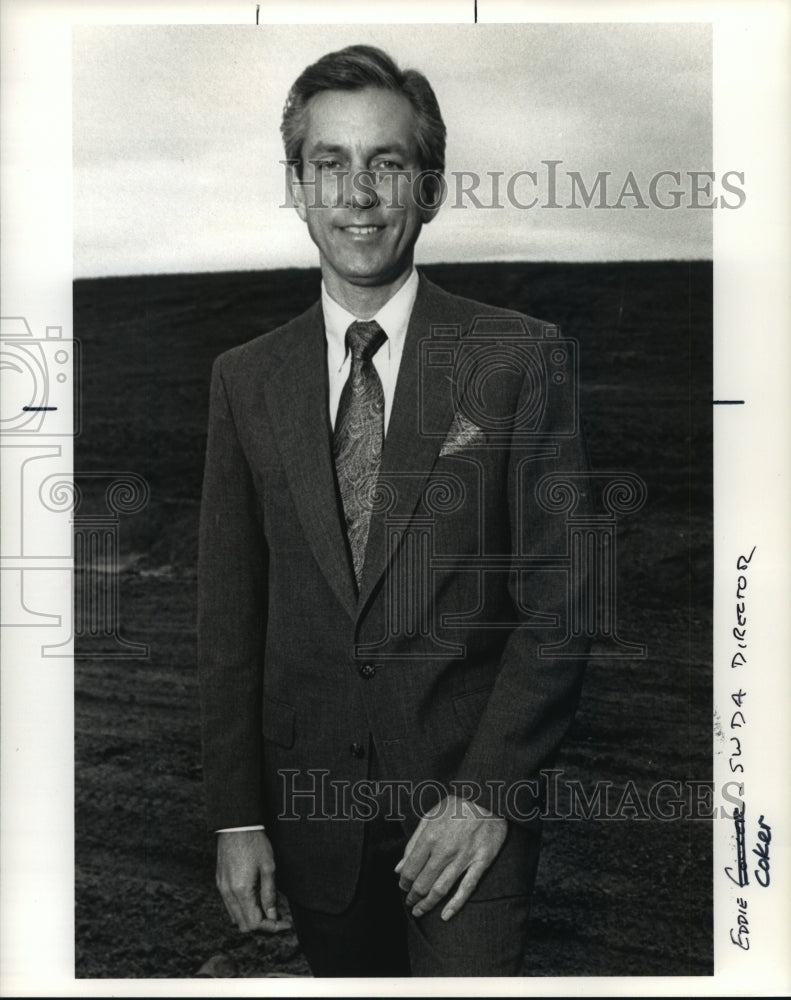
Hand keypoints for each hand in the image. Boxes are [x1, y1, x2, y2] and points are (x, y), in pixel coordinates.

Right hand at [216, 829, 291, 932]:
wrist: (236, 826)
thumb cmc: (254, 843)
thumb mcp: (268, 867)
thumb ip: (269, 894)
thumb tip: (272, 915)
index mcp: (241, 891)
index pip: (255, 923)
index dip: (272, 927)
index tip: (285, 923)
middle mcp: (228, 893)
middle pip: (244, 925)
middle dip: (262, 925)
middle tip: (278, 917)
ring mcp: (222, 889)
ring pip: (236, 917)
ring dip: (251, 918)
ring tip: (268, 908)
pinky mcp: (220, 882)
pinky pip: (230, 906)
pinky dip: (243, 909)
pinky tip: (255, 898)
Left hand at [395, 794, 507, 920]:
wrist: (487, 797)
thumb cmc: (456, 805)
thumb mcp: (430, 816)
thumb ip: (413, 842)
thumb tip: (398, 867)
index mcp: (430, 837)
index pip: (410, 869)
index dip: (403, 882)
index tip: (402, 887)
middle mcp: (444, 850)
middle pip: (423, 883)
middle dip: (413, 896)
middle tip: (410, 903)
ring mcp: (463, 858)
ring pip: (441, 889)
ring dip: (428, 904)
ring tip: (420, 911)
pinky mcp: (481, 862)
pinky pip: (467, 888)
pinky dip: (455, 904)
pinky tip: (445, 915)